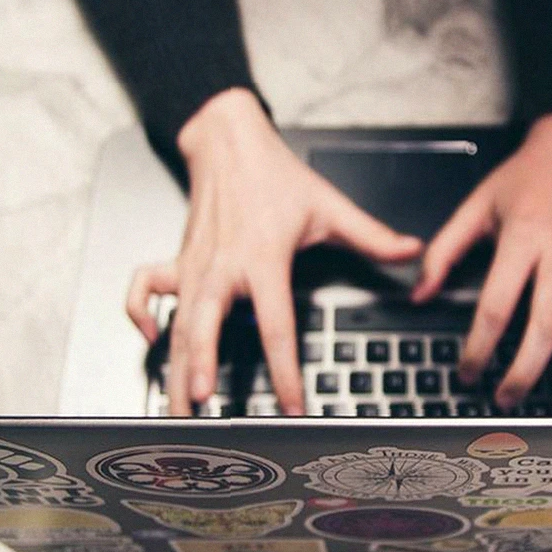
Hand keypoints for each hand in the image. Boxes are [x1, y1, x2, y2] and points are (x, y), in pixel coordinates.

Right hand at [126, 88, 422, 415]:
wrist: (227, 141)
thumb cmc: (273, 175)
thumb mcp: (329, 205)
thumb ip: (372, 235)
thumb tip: (411, 251)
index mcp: (262, 259)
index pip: (275, 326)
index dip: (284, 370)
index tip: (290, 405)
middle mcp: (221, 268)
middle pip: (205, 329)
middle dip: (199, 370)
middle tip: (199, 410)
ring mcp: (193, 266)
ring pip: (175, 323)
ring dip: (171, 365)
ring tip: (172, 405)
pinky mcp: (176, 260)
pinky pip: (144, 291)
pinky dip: (140, 316)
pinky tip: (152, 342)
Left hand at [412, 112, 551, 409]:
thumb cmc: (524, 180)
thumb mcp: (475, 207)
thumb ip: (444, 251)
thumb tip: (420, 293)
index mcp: (524, 240)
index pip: (498, 307)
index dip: (480, 348)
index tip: (468, 370)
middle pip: (546, 326)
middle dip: (524, 371)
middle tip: (505, 396)